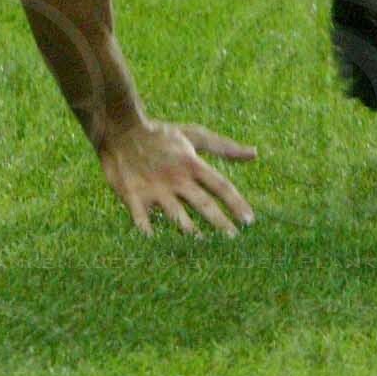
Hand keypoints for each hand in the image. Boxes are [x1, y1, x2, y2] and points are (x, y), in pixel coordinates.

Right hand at [98, 119, 257, 236]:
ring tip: (203, 245)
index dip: (236, 203)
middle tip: (234, 239)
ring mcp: (155, 188)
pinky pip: (142, 218)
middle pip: (202, 203)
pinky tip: (156, 245)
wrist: (121, 130)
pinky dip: (148, 231)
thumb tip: (255, 153)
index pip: (220, 186)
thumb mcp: (195, 135)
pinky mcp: (133, 195)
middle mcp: (177, 178)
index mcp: (193, 164)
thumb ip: (225, 147)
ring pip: (175, 213)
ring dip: (189, 230)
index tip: (249, 221)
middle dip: (219, 222)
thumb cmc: (162, 135)